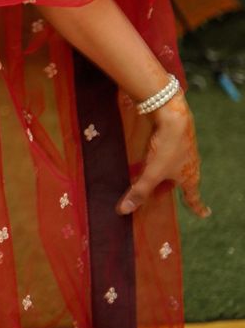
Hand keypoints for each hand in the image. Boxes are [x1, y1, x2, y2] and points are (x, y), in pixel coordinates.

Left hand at [116, 91, 211, 218]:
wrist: (172, 114)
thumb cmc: (167, 148)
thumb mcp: (151, 173)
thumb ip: (139, 191)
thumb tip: (124, 211)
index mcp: (190, 178)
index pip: (193, 198)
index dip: (197, 207)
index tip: (204, 214)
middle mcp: (190, 165)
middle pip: (182, 181)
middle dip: (173, 188)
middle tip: (165, 194)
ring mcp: (184, 150)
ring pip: (176, 166)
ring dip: (166, 172)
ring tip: (155, 174)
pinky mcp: (175, 137)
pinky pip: (169, 152)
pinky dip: (161, 157)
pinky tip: (152, 153)